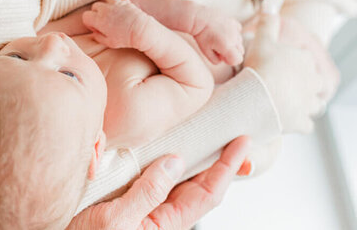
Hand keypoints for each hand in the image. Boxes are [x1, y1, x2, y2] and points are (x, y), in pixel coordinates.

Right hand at [67, 136, 251, 229]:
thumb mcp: (115, 220)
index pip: (207, 194)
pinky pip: (153, 182)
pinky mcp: (125, 204)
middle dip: (216, 161)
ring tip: (204, 137)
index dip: (227, 168)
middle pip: (196, 187)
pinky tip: (163, 149)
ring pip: (176, 184)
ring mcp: (142, 212)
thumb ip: (147, 192)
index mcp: (162, 226)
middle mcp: (156, 220)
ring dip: (191, 160)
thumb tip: (175, 162)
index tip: (241, 142)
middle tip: (231, 135)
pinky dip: (164, 163)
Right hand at [82, 0, 149, 49]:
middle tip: (102, 21)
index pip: (86, 16)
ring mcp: (116, 4)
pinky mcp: (126, 2)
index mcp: (98, 20)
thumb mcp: (109, 42)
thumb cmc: (124, 39)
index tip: (95, 28)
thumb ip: (99, 37)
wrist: (140, 31)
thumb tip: (94, 33)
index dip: (89, 23)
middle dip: (96, 12)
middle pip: (95, 6)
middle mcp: (105, 9)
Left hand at [191, 7, 244, 65]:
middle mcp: (234, 38)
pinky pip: (238, 30)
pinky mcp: (233, 22)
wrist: (199, 17)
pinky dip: (233, 33)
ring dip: (233, 43)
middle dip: (232, 52)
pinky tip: (223, 31)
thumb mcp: (206, 51)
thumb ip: (216, 60)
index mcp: (227, 46)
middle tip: (219, 48)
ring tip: (220, 39)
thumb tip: (222, 59)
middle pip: (240, 51)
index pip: (238, 60)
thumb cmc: (201, 35)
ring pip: (239, 41)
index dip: (230, 60)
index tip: (222, 56)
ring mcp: (234, 29)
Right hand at [243, 15, 331, 133]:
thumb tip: (269, 2)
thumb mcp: (262, 39)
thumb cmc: (260, 67)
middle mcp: (313, 81)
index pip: (305, 60)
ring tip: (290, 105)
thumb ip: (267, 21)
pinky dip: (299, 123)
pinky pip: (306, 125)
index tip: (279, 68)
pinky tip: (287, 121)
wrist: (257, 96)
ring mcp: (309, 104)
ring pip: (316, 105)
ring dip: (307, 105)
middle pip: (316, 83)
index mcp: (305, 60)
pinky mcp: (303, 123)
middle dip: (306, 86)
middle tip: (286, 88)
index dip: (294, 64)